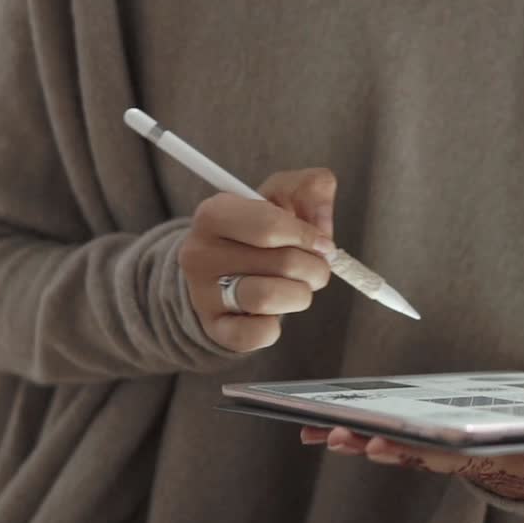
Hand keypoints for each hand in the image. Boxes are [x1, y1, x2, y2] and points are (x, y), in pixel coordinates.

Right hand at [179, 168, 337, 351]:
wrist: (223, 272)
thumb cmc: (260, 231)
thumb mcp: (283, 196)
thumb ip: (312, 188)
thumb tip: (323, 228)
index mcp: (214, 213)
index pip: (270, 225)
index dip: (308, 236)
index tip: (323, 244)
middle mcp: (200, 252)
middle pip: (282, 262)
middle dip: (314, 267)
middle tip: (313, 268)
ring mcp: (203, 293)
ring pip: (270, 297)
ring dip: (300, 295)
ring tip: (297, 289)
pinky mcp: (214, 328)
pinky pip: (258, 334)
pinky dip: (275, 327)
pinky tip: (272, 314)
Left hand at [302, 426, 523, 500]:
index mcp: (515, 456)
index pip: (473, 458)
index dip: (438, 453)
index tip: (404, 448)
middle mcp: (480, 457)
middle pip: (428, 453)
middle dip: (388, 447)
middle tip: (349, 440)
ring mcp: (456, 448)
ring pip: (403, 447)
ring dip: (362, 441)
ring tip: (321, 433)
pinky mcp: (440, 435)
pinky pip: (395, 435)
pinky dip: (359, 432)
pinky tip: (321, 426)